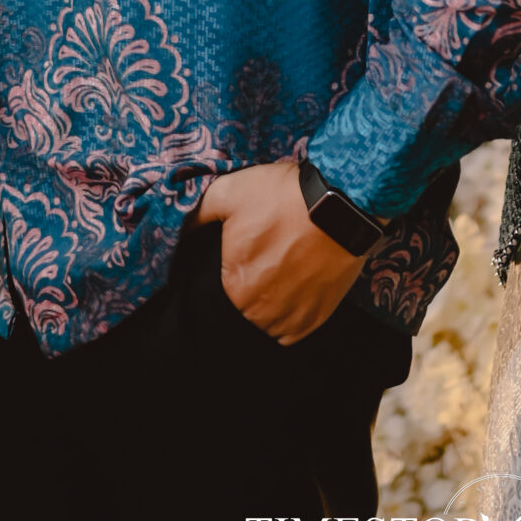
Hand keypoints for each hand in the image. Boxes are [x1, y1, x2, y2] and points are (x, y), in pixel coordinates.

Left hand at [193, 159, 364, 342]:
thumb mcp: (229, 192)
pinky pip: (295, 328)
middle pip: (249, 302)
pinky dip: (295, 313)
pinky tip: (300, 286)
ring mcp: (291, 317)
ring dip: (275, 301)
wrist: (338, 203)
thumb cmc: (281, 197)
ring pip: (271, 319)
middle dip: (257, 279)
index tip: (257, 241)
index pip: (228, 283)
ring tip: (290, 267)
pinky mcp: (317, 318)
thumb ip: (198, 216)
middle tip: (275, 250)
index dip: (241, 259)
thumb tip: (182, 233)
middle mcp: (259, 311)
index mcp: (234, 286)